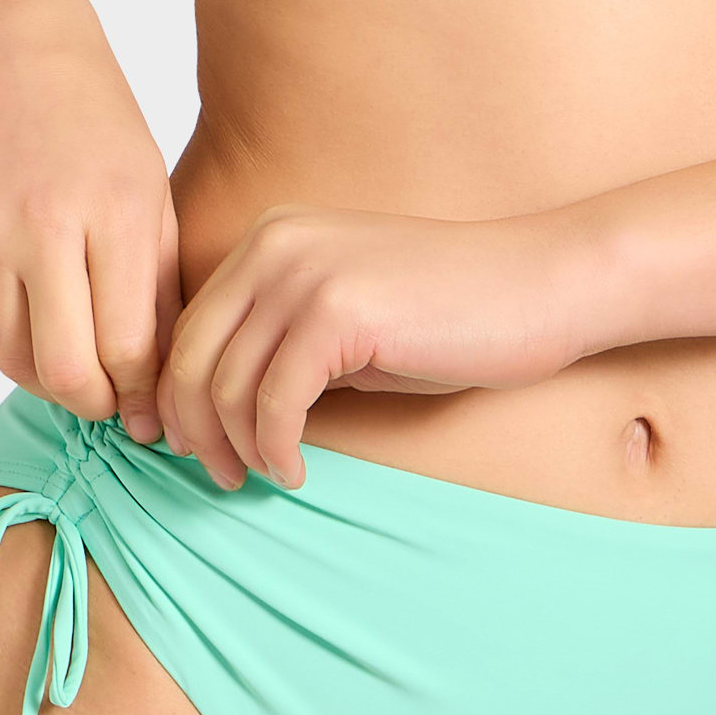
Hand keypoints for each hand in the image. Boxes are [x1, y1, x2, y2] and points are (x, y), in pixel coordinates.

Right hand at [0, 0, 179, 441]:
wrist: (1, 47)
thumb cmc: (98, 124)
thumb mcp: (150, 189)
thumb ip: (160, 284)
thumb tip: (160, 385)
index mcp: (117, 210)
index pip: (129, 346)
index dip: (144, 395)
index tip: (154, 408)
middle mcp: (47, 225)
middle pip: (68, 370)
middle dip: (98, 406)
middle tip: (118, 404)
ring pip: (16, 359)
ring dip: (53, 382)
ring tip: (85, 372)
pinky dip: (20, 337)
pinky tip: (47, 322)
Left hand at [155, 205, 590, 490]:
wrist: (537, 286)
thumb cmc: (448, 313)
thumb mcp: (343, 318)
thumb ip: (278, 343)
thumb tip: (212, 412)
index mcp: (270, 237)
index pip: (189, 328)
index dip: (179, 398)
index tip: (192, 448)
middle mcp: (275, 243)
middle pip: (190, 357)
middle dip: (194, 429)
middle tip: (220, 476)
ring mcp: (304, 273)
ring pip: (225, 384)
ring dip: (237, 447)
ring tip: (265, 477)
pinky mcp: (337, 311)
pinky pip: (274, 401)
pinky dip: (276, 448)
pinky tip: (297, 472)